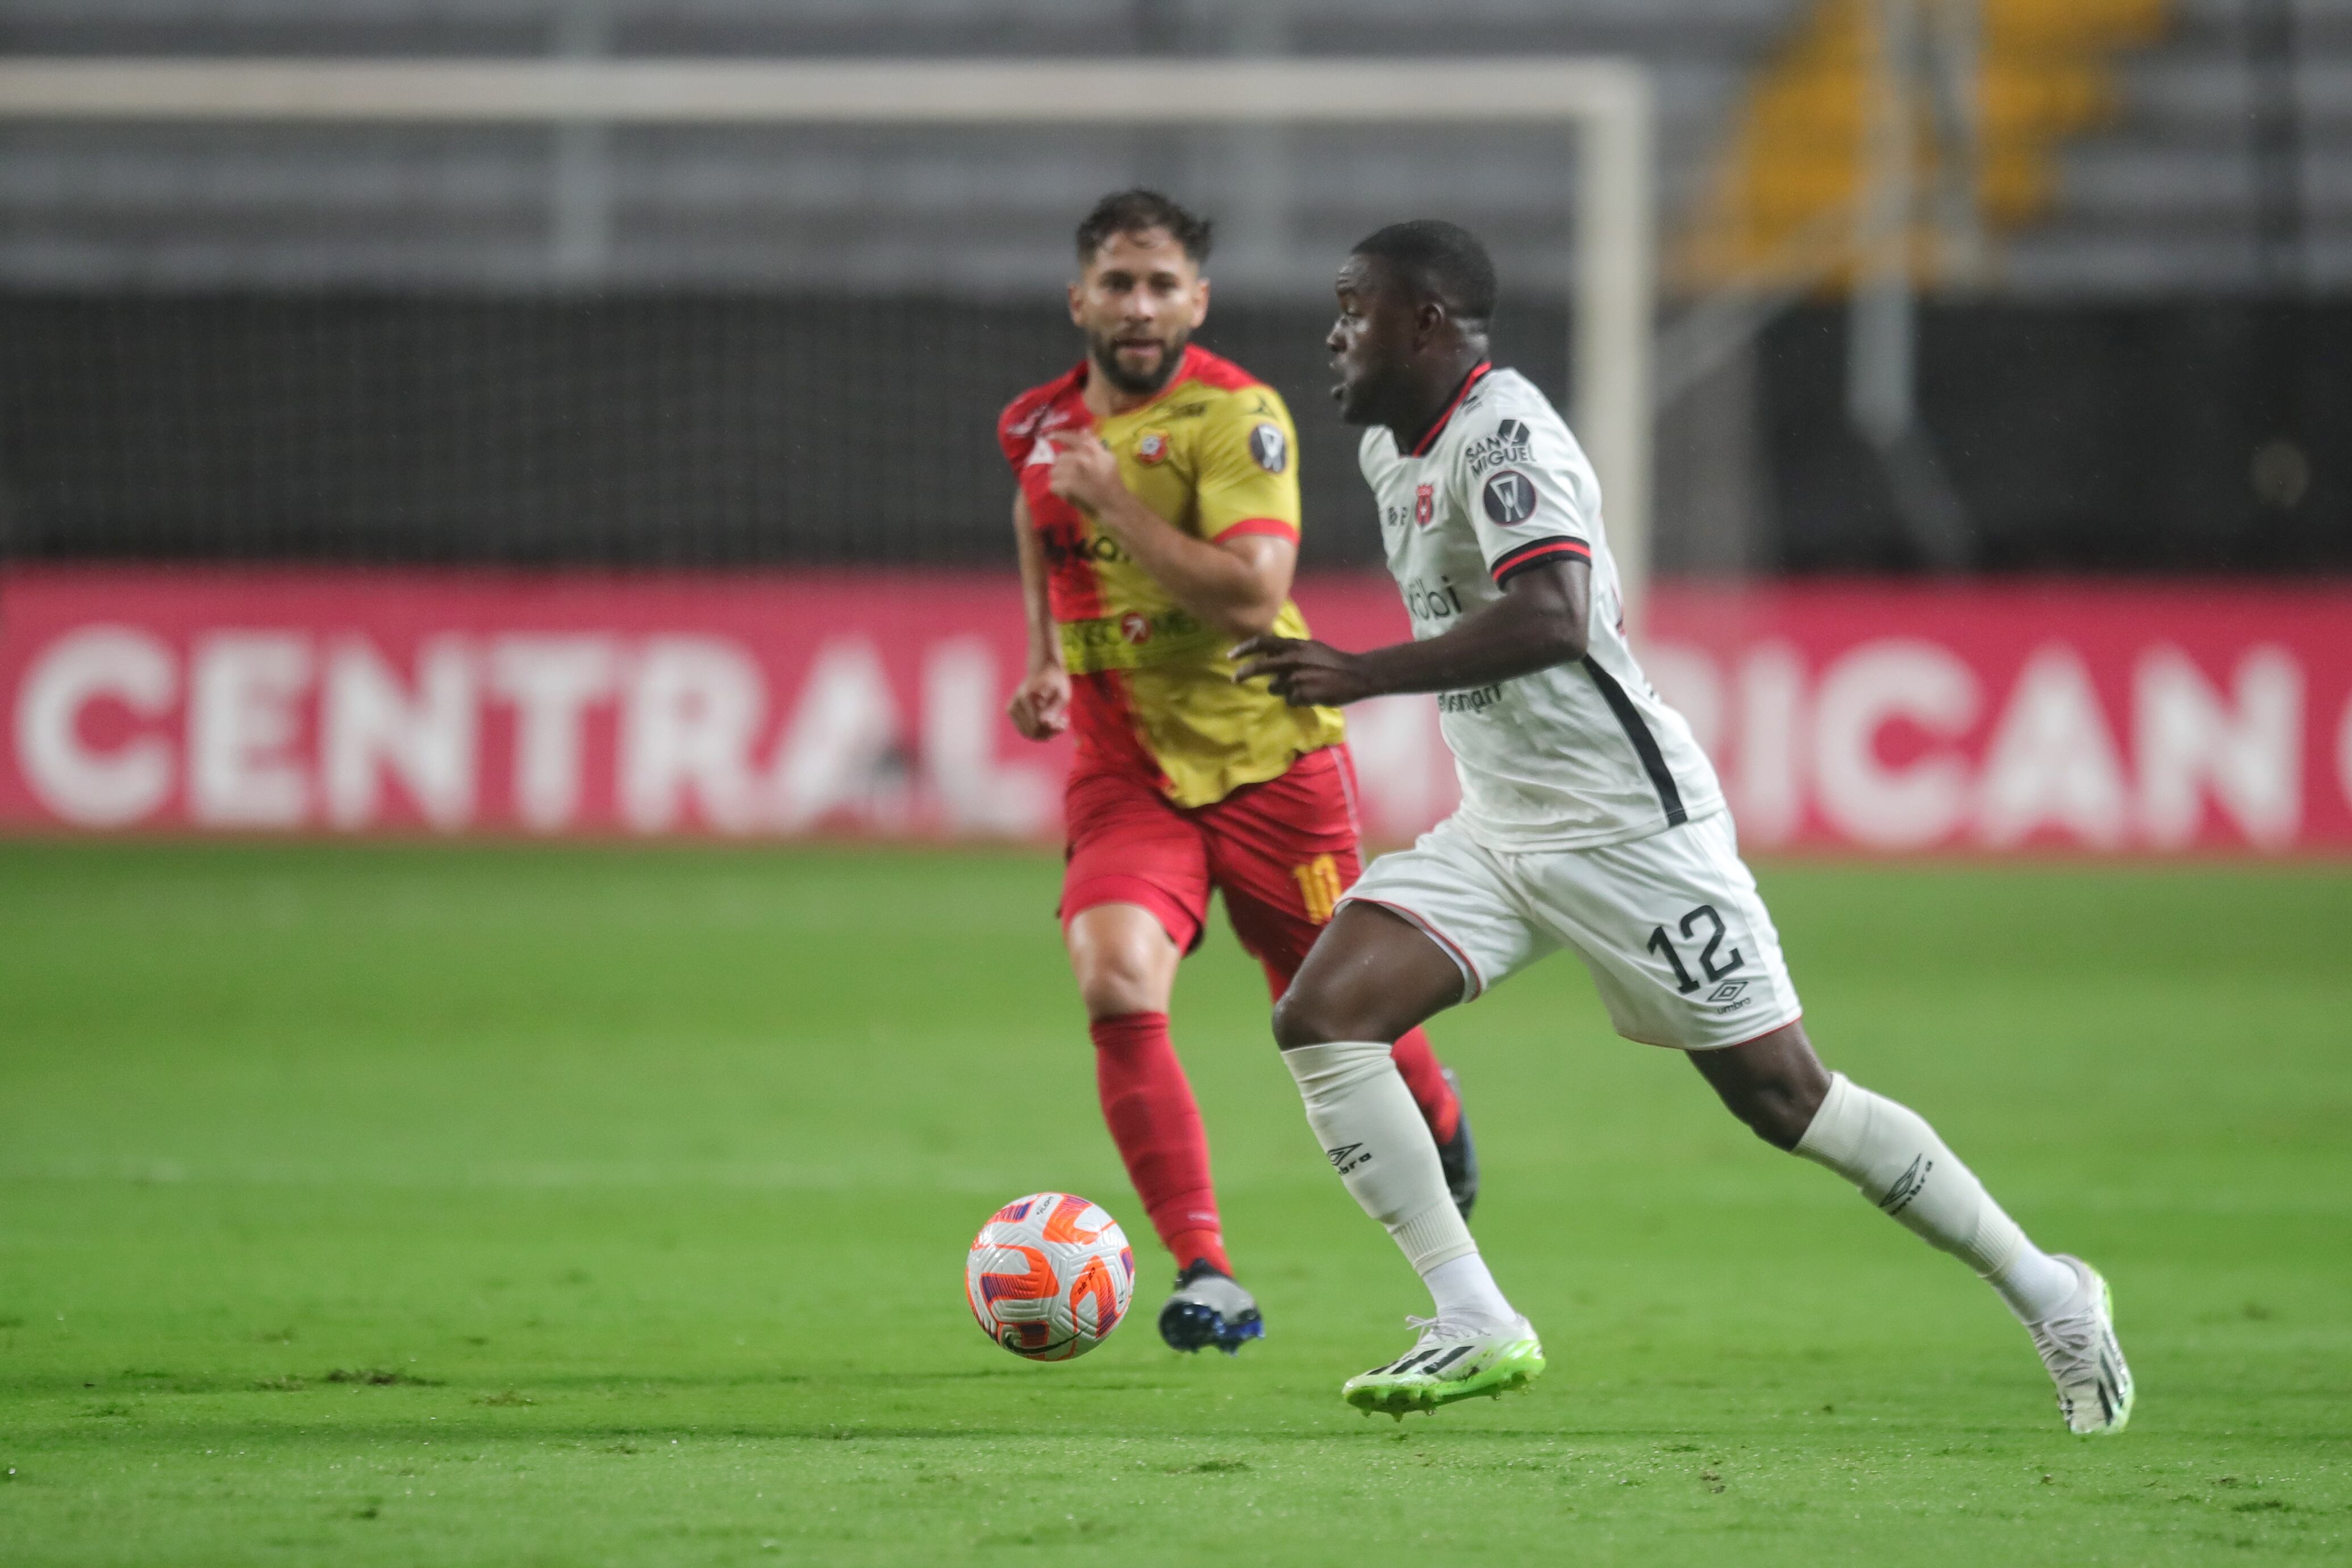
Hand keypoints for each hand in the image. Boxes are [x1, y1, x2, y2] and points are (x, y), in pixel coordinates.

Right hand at [1007, 664, 1070, 740]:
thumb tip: (1045, 723)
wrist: (1044, 670)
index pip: (1038, 725)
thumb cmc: (1056, 682)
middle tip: (1063, 723)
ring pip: (1028, 733)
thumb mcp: (1062, 694)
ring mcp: (1011, 709)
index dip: (1053, 729)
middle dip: (1049, 732)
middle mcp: (1014, 703)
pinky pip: (1025, 730)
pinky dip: (1038, 729)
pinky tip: (1050, 721)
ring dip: (1045, 732)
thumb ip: (1054, 709)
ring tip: (1058, 721)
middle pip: (1032, 732)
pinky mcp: (1011, 712)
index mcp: (1025, 698)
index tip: (1066, 720)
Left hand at [1045, 432, 1126, 514]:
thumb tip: (1083, 429)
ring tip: (1067, 481)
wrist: (1113, 501)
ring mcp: (1071, 474)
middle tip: (1069, 471)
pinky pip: (1053, 485)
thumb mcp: (1108, 457)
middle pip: (1060, 457)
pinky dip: (1058, 489)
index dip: (1059, 436)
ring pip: (1054, 471)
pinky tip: (1066, 491)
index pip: (1070, 438)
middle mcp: (1078, 460)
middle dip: (1063, 464)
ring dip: (1059, 476)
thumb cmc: (1112, 479)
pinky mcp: (1066, 487)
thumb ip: (1094, 443)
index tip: (1051, 436)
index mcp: (1088, 451)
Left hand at [1232, 634, 1377, 707]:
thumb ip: (1291, 651)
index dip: (1244, 648)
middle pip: (1260, 667)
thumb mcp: (1310, 648)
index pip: (1263, 642)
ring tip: (1303, 686)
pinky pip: (1290, 700)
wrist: (1357, 674)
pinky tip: (1312, 695)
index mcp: (1296, 645)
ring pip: (1276, 687)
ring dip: (1283, 690)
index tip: (1231, 656)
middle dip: (1244, 674)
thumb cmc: (1333, 662)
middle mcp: (1293, 659)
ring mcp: (1297, 677)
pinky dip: (1297, 700)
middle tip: (1234, 680)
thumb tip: (1269, 655)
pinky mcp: (1303, 694)